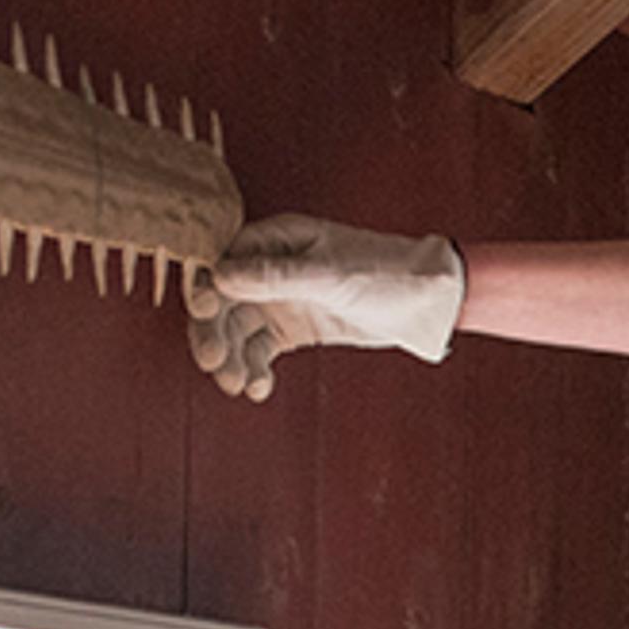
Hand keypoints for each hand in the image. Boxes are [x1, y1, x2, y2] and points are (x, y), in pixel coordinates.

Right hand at [185, 214, 466, 399]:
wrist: (426, 303)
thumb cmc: (385, 273)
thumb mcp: (330, 275)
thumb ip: (276, 276)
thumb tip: (221, 275)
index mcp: (275, 240)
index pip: (224, 260)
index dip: (206, 285)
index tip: (202, 311)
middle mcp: (269, 269)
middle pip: (223, 301)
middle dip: (215, 333)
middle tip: (214, 363)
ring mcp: (278, 300)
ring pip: (237, 331)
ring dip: (232, 359)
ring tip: (238, 385)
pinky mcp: (291, 329)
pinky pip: (260, 351)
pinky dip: (255, 370)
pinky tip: (258, 389)